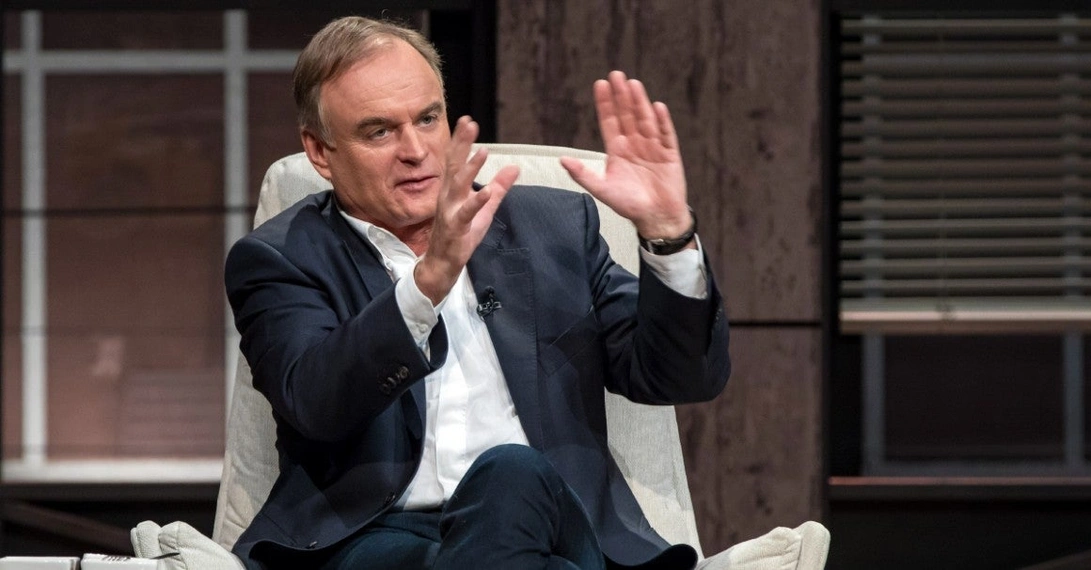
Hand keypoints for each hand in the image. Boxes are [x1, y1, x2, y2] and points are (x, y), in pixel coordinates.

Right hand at [415, 116, 519, 305]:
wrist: (443, 262)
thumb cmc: (462, 233)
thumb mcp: (485, 207)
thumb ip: (499, 186)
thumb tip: (515, 167)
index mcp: (454, 189)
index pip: (457, 159)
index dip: (462, 140)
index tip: (468, 120)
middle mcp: (449, 196)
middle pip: (454, 165)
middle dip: (461, 144)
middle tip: (469, 124)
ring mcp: (450, 211)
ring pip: (458, 186)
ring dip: (469, 168)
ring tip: (482, 151)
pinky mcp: (456, 228)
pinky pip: (466, 213)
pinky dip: (476, 202)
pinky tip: (486, 191)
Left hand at [560, 71, 691, 240]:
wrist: (656, 218)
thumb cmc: (629, 205)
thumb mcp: (602, 189)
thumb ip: (582, 174)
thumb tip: (562, 160)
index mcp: (618, 151)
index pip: (610, 121)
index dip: (605, 104)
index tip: (600, 84)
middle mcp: (635, 145)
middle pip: (627, 115)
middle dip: (621, 96)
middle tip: (616, 74)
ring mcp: (653, 148)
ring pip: (645, 120)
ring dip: (639, 102)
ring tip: (633, 84)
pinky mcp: (670, 154)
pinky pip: (666, 134)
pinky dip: (662, 122)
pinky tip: (657, 107)